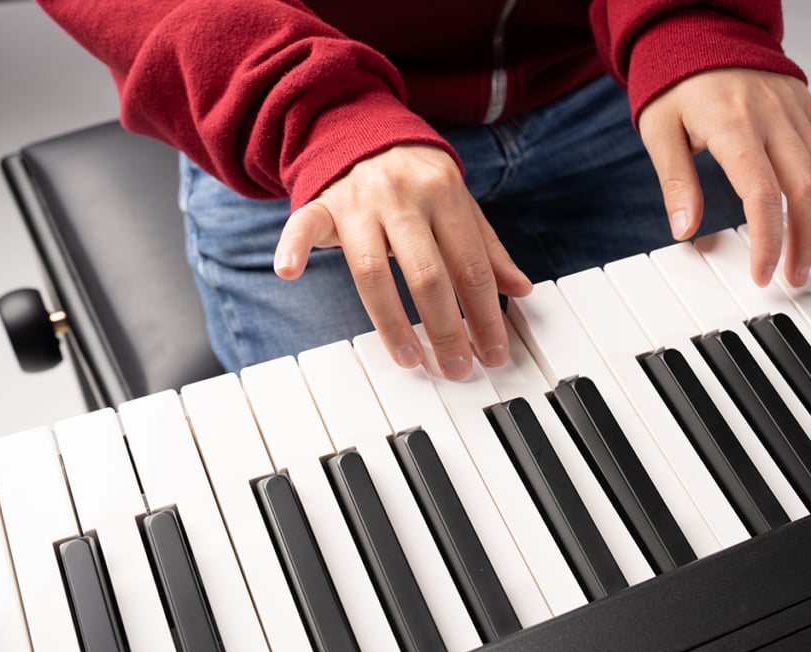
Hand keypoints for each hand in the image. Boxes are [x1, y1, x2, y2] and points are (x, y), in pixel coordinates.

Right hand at [273, 144, 531, 378]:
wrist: (362, 126)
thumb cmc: (415, 175)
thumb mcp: (458, 201)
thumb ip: (487, 247)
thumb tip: (520, 288)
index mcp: (444, 193)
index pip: (471, 266)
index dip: (485, 315)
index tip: (493, 353)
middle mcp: (403, 195)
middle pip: (428, 274)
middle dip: (446, 328)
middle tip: (457, 367)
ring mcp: (359, 200)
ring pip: (373, 270)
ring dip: (392, 322)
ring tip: (411, 358)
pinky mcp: (320, 203)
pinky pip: (303, 226)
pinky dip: (294, 247)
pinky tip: (290, 272)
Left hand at [637, 68, 810, 287]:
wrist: (697, 31)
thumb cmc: (675, 84)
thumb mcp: (660, 132)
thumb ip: (676, 182)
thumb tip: (683, 230)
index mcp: (734, 126)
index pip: (761, 195)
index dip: (767, 240)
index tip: (763, 273)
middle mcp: (772, 117)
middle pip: (803, 187)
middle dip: (802, 239)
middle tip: (795, 275)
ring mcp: (793, 109)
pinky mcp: (805, 105)